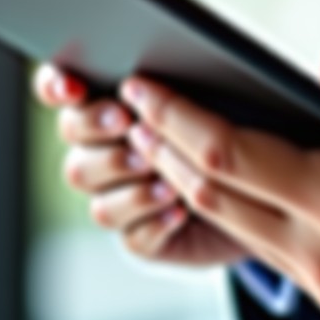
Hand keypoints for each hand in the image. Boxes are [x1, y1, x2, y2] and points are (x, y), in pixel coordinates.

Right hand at [32, 64, 248, 266]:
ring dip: (130, 182)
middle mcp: (105, 151)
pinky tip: (180, 211)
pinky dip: (157, 222)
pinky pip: (133, 235)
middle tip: (127, 122)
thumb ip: (170, 89)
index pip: (61, 89)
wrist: (263, 194)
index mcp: (112, 106)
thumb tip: (146, 82)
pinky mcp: (142, 237)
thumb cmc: (236, 133)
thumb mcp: (210, 98)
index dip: (56, 86)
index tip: (74, 87)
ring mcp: (120, 195)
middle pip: (71, 136)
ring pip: (96, 192)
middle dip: (96, 127)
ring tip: (168, 178)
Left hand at [118, 55, 319, 319]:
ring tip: (158, 131)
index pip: (234, 158)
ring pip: (231, 226)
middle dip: (165, 144)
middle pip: (214, 195)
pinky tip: (218, 175)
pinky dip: (227, 207)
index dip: (179, 117)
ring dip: (187, 177)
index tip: (143, 82)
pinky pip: (262, 249)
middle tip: (129, 99)